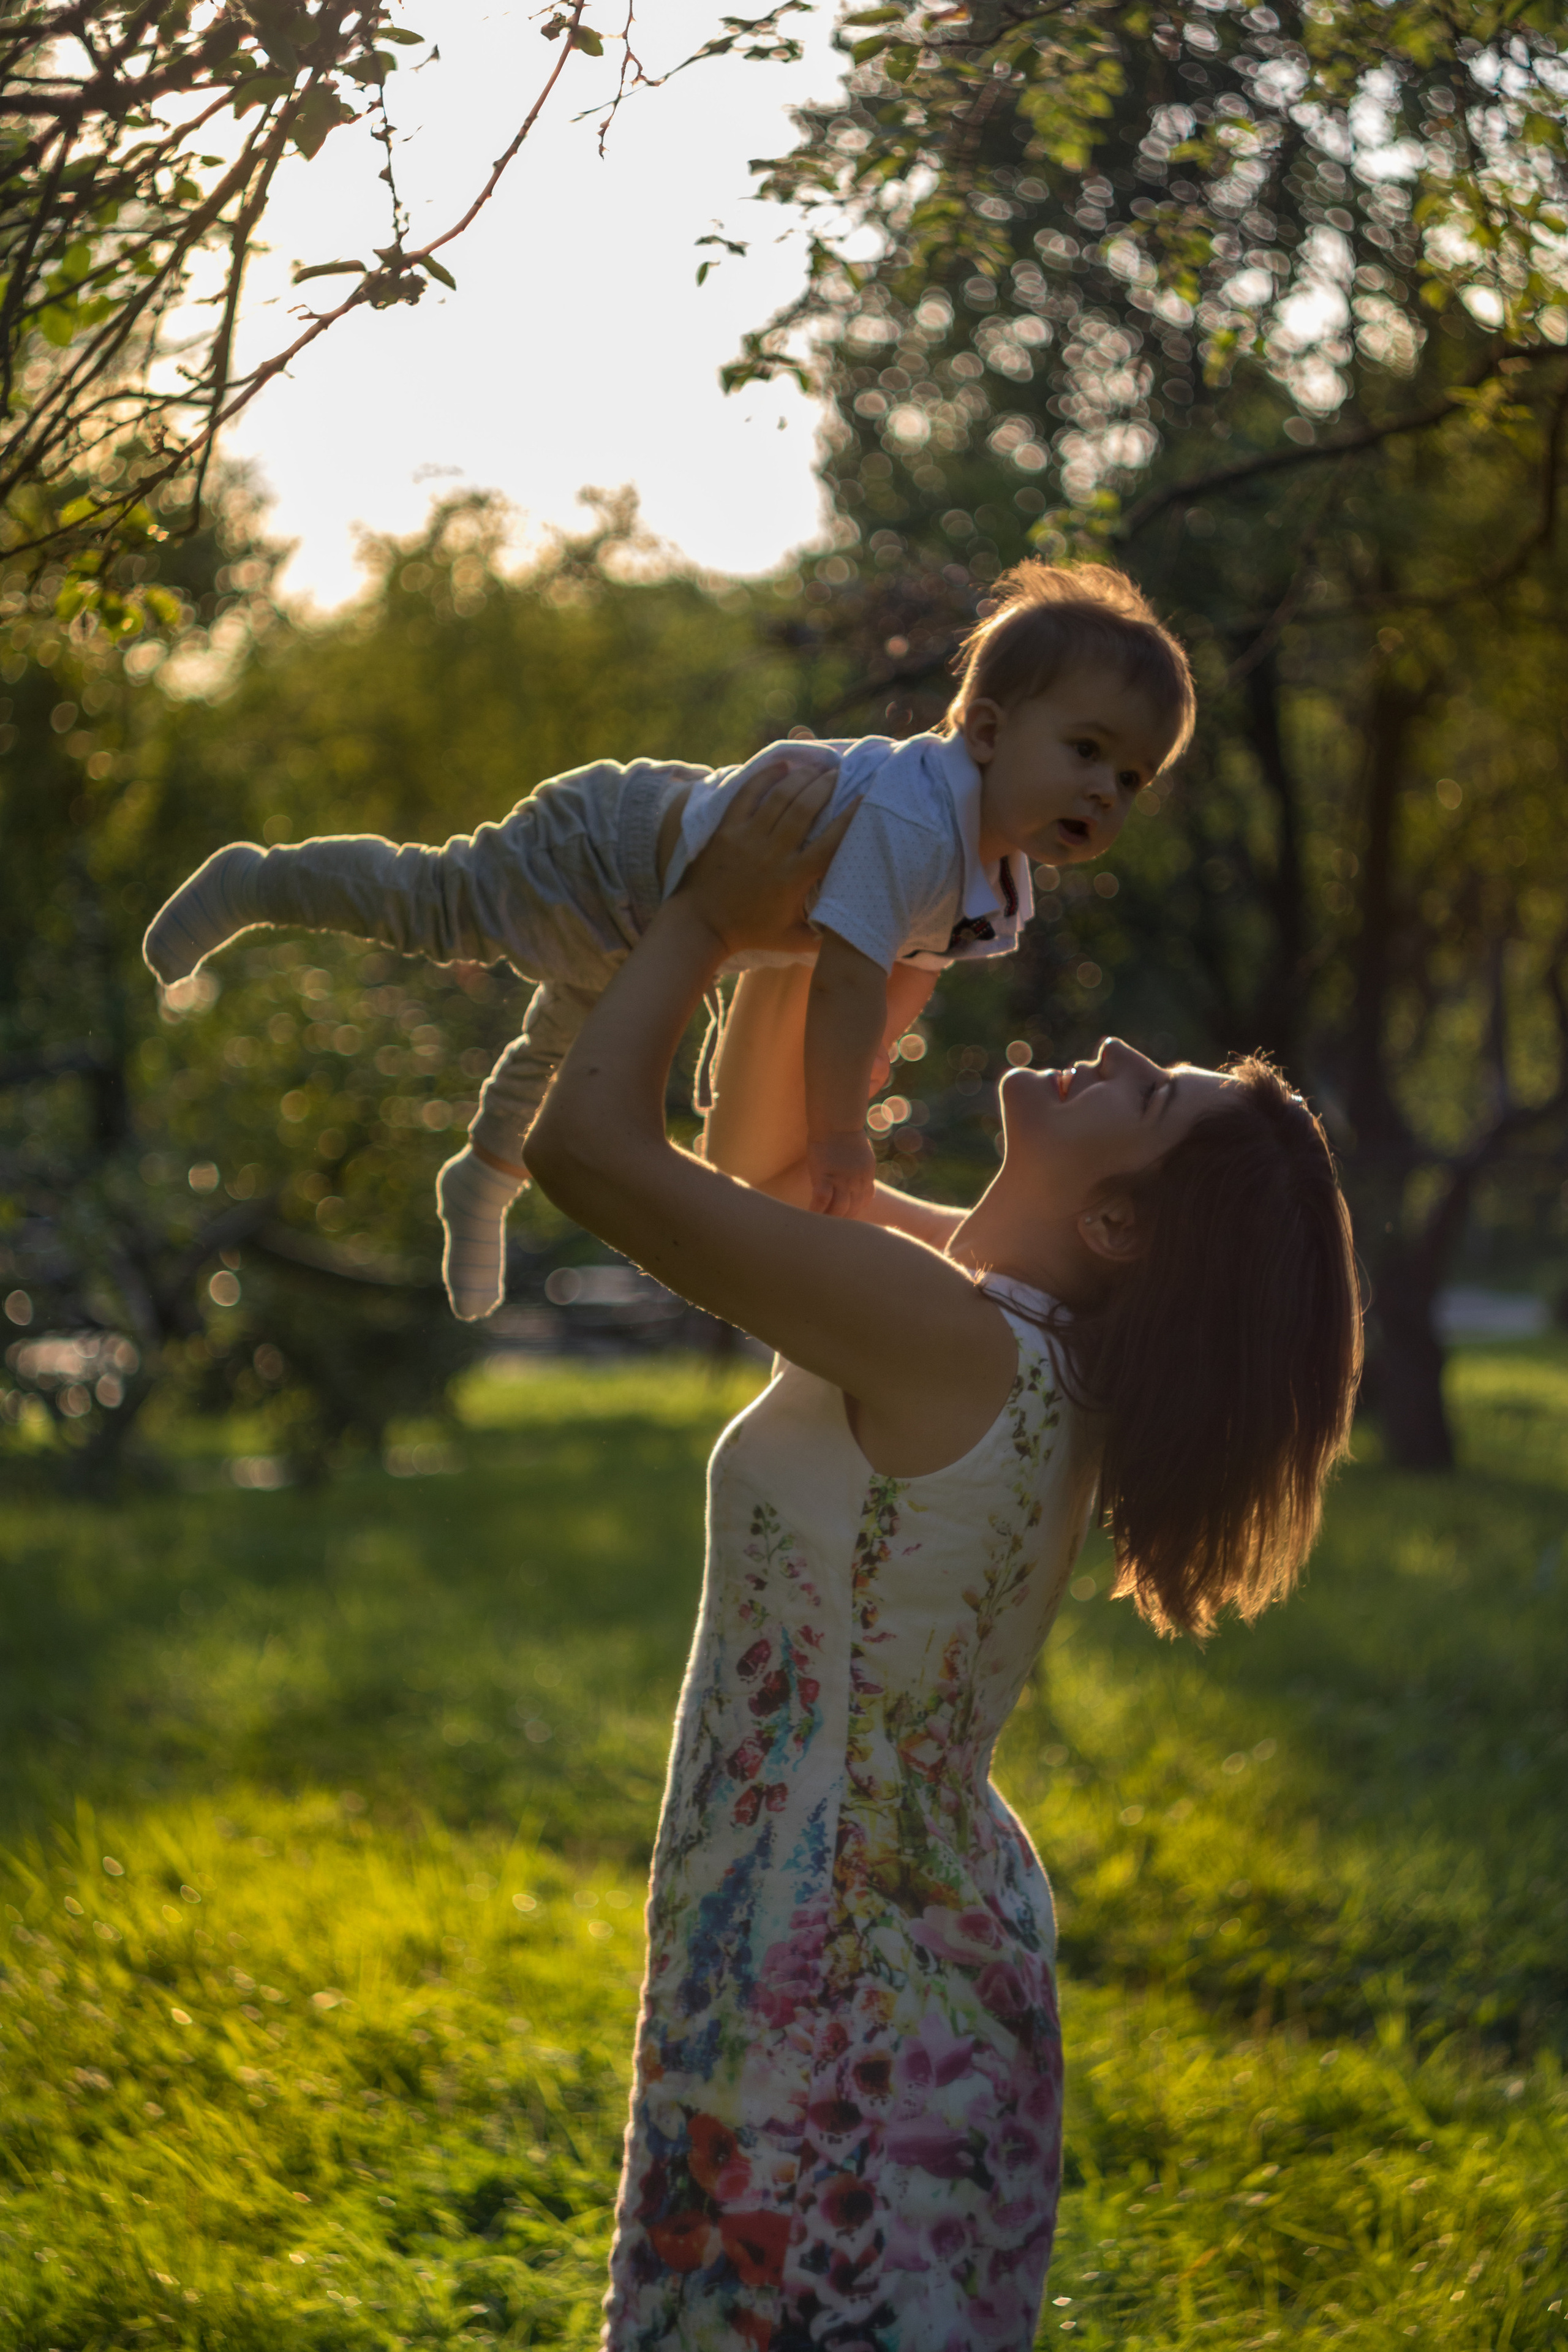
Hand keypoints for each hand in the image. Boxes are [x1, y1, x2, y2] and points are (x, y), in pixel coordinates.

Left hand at [680, 754, 849, 957]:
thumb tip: (854, 929)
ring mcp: (746, 838)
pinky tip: (782, 764)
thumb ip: (823, 934)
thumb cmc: (751, 932)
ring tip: (817, 768)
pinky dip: (765, 776)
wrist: (702, 925)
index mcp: (793, 879)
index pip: (829, 842)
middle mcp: (772, 853)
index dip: (849, 817)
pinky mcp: (726, 829)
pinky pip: (747, 794)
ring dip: (802, 777)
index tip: (864, 798)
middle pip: (805, 808)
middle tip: (840, 773)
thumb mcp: (792, 939)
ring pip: (779, 796)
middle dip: (826, 785)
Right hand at [808, 1128, 876, 1218]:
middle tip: (829, 1227)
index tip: (843, 1216)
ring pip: (839, 1209)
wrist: (837, 1122)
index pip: (863, 1202)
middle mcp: (858, 1182)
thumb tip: (853, 1179)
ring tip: (819, 1225)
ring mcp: (842, 1180)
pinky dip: (816, 1211)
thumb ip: (859, 1171)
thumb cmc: (845, 1135)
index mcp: (867, 1177)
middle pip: (852, 1209)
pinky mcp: (826, 1177)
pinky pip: (822, 1201)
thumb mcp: (861, 1156)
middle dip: (842, 1220)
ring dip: (830, 1220)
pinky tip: (809, 1216)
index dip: (853, 1211)